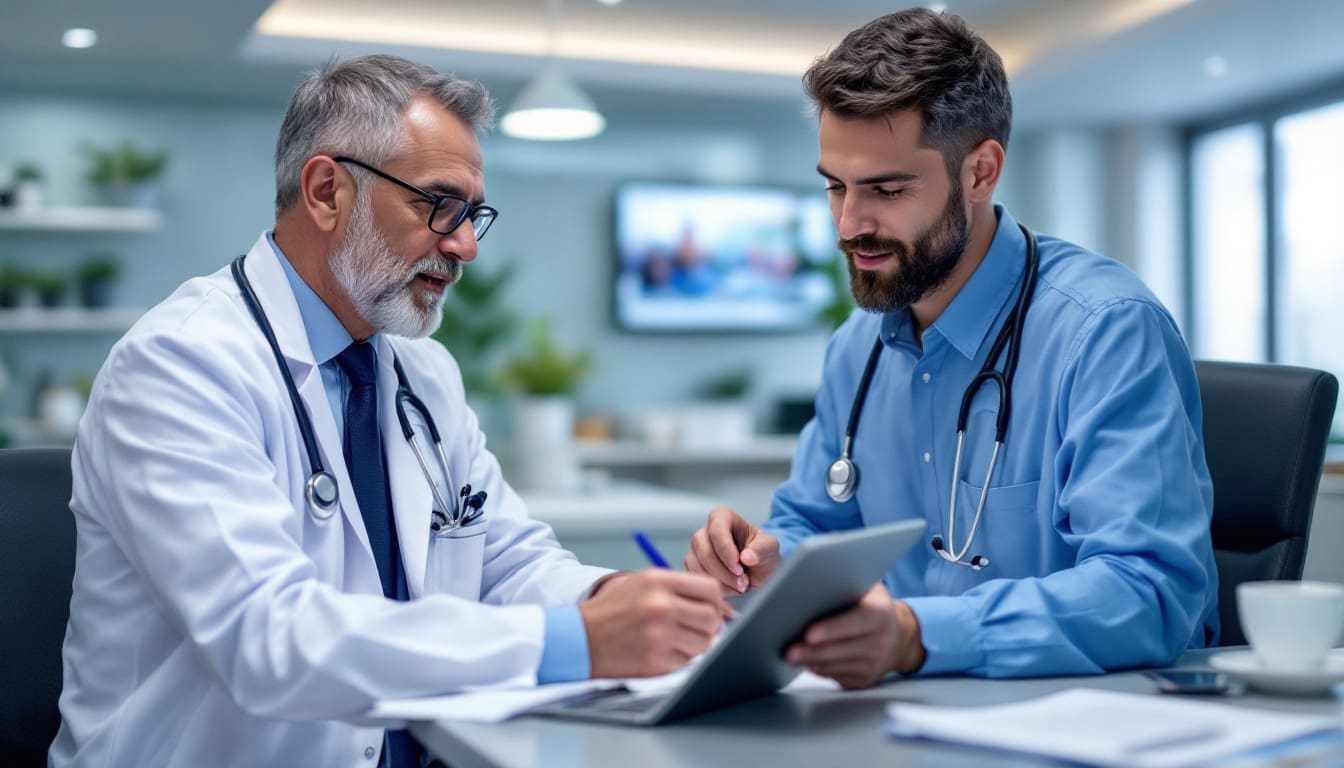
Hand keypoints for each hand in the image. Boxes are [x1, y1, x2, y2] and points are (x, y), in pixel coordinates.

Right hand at [580, 569, 730, 677]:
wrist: (580, 637)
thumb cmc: (614, 608)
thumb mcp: (642, 583)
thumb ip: (680, 588)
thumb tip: (719, 604)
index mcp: (659, 581)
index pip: (710, 589)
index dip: (716, 600)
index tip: (711, 607)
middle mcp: (661, 606)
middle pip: (712, 617)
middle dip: (710, 624)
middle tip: (698, 626)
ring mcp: (659, 635)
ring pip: (704, 642)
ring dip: (696, 642)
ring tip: (677, 637)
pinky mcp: (656, 660)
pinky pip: (687, 660)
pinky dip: (680, 657)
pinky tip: (662, 649)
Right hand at [684, 506, 780, 593]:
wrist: (759, 571)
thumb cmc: (762, 554)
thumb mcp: (770, 548)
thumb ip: (762, 549)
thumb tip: (747, 557)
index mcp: (722, 517)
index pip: (717, 531)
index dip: (727, 552)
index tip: (740, 568)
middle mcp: (704, 531)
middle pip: (705, 552)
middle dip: (725, 572)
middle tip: (743, 583)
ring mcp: (695, 550)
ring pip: (698, 568)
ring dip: (720, 582)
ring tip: (740, 586)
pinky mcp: (692, 566)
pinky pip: (696, 579)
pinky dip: (713, 588)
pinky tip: (729, 589)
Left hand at [783, 583, 925, 688]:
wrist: (897, 636)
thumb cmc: (871, 605)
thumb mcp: (867, 588)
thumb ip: (846, 584)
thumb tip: (812, 582)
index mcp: (881, 614)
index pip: (856, 622)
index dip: (832, 629)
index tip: (809, 634)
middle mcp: (881, 641)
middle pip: (842, 650)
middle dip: (813, 652)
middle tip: (790, 651)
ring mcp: (873, 664)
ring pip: (837, 667)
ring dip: (811, 662)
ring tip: (790, 656)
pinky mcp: (863, 680)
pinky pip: (836, 677)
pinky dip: (818, 669)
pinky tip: (805, 662)